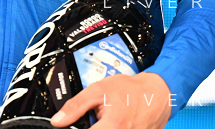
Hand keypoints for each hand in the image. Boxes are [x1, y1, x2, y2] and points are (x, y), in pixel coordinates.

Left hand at [50, 72, 172, 128]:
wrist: (157, 94)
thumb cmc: (129, 90)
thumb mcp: (98, 90)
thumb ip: (76, 106)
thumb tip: (58, 121)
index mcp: (112, 127)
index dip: (77, 128)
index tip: (75, 124)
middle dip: (93, 126)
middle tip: (96, 118)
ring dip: (101, 127)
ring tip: (106, 119)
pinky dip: (112, 128)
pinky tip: (115, 122)